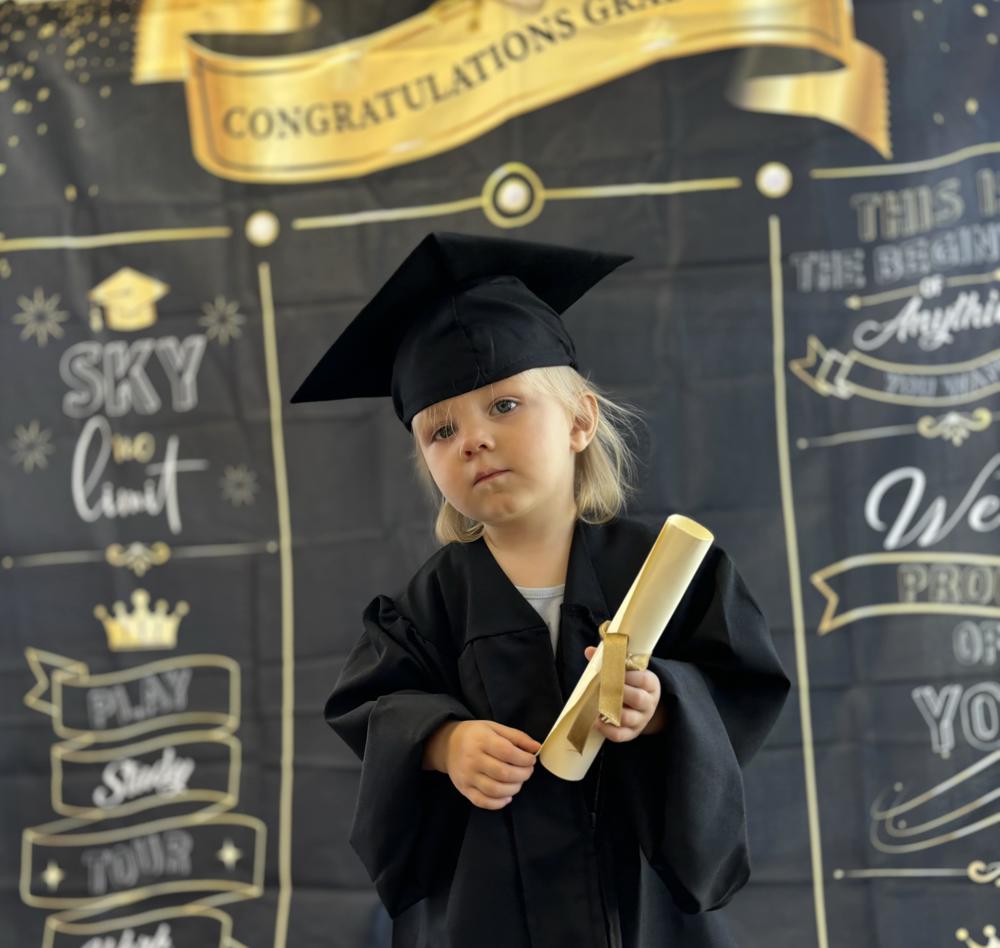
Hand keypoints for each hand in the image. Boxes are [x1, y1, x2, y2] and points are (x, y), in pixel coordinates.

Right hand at [424, 720, 539, 809]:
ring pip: (495, 790)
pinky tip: (507, 796)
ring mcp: (467, 776)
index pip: (507, 752)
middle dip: (522, 774)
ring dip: (514, 788)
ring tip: (518, 781)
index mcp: (481, 740)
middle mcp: (472, 759)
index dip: (524, 759)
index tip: (531, 759)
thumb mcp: (495, 727)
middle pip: (503, 773)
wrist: (447, 744)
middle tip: (527, 771)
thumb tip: (537, 748)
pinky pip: (483, 802)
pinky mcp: (464, 790)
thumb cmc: (475, 735)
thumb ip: (517, 737)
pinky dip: (499, 803)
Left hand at [584, 646, 663, 740]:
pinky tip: (595, 721)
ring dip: (610, 710)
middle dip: (618, 692)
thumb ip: (610, 660)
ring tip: (596, 703)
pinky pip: (620, 735)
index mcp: (650, 684)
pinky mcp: (631, 733)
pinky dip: (606, 729)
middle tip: (601, 686)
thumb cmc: (629, 684)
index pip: (644, 679)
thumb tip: (589, 651)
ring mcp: (641, 720)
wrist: (640, 708)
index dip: (628, 676)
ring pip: (628, 718)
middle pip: (638, 698)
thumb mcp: (627, 670)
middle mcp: (648, 703)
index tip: (612, 670)